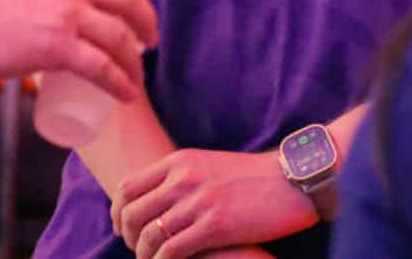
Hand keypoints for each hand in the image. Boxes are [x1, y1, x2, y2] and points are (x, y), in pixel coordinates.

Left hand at [112, 148, 316, 258]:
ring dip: (144, 255)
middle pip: (131, 213)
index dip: (118, 213)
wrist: (293, 178)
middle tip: (138, 250)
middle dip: (128, 238)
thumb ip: (182, 178)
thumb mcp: (210, 166)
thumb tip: (160, 202)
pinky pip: (171, 252)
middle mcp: (182, 178)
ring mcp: (197, 202)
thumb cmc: (254, 177)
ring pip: (148, 236)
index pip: (128, 187)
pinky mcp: (214, 225)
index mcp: (179, 162)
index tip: (123, 229)